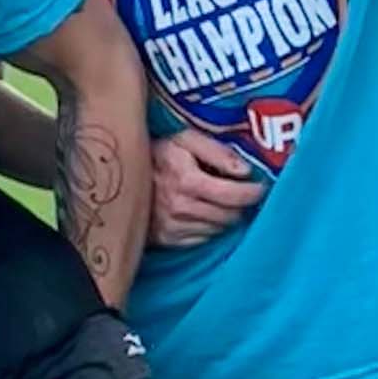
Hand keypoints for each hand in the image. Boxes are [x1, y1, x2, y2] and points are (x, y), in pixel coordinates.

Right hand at [150, 130, 265, 246]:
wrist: (118, 174)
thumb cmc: (157, 152)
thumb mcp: (185, 139)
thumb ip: (218, 152)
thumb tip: (246, 171)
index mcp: (187, 181)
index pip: (234, 196)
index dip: (254, 192)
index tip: (260, 186)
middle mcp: (180, 208)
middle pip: (230, 216)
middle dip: (239, 204)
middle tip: (237, 191)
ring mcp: (172, 227)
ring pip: (218, 229)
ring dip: (223, 216)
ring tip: (216, 199)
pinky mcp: (167, 239)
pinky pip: (202, 239)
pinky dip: (207, 226)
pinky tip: (200, 211)